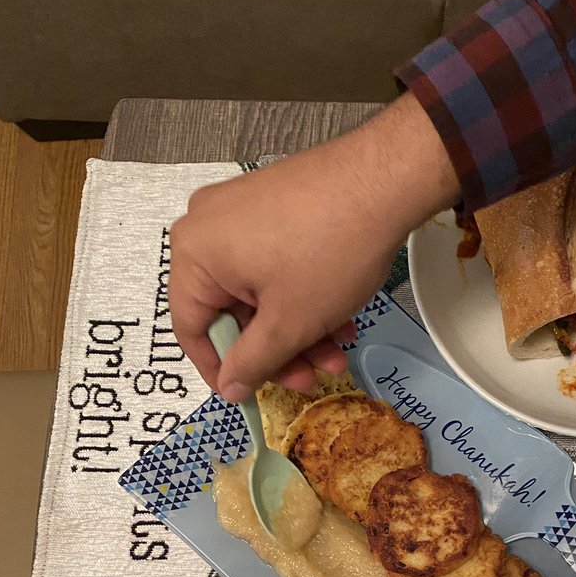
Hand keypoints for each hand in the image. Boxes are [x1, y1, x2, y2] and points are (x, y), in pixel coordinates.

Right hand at [169, 93, 459, 401]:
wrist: (385, 180)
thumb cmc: (328, 253)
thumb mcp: (288, 323)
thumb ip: (252, 363)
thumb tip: (229, 388)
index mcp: (194, 253)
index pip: (191, 328)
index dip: (219, 369)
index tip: (246, 395)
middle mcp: (207, 226)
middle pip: (231, 311)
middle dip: (275, 351)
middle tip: (309, 378)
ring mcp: (241, 210)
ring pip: (260, 292)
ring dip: (297, 331)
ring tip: (337, 354)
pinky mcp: (274, 204)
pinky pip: (275, 264)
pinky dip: (303, 297)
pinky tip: (340, 320)